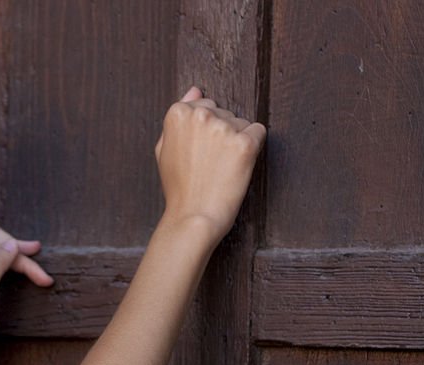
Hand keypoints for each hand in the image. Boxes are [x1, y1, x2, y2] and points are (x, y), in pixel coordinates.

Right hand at [154, 86, 265, 243]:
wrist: (193, 216)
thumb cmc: (178, 187)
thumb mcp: (165, 149)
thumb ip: (179, 117)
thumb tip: (194, 90)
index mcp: (178, 113)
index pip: (204, 106)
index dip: (203, 132)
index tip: (197, 152)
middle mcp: (201, 114)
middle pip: (224, 113)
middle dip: (221, 133)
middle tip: (209, 163)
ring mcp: (224, 128)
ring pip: (241, 123)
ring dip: (236, 143)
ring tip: (221, 168)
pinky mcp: (245, 144)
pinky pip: (258, 133)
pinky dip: (252, 149)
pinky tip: (236, 167)